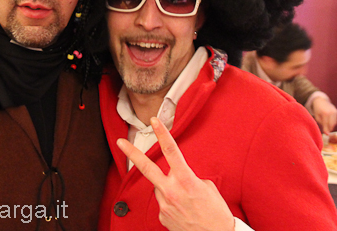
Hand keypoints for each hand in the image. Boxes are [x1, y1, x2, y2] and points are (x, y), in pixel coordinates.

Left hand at [116, 117, 235, 230]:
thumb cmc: (216, 213)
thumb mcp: (208, 188)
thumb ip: (189, 178)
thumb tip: (178, 178)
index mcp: (186, 180)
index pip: (171, 151)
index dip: (162, 134)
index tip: (155, 121)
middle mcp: (172, 191)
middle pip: (147, 168)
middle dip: (132, 153)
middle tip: (120, 141)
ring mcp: (165, 205)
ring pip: (160, 187)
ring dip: (168, 188)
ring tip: (186, 200)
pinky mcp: (162, 216)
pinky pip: (163, 202)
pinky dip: (172, 202)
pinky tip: (183, 210)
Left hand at [312, 97, 336, 133]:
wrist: (321, 100)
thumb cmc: (317, 109)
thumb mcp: (316, 116)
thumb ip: (320, 123)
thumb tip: (325, 130)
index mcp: (325, 113)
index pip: (326, 123)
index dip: (326, 129)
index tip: (326, 134)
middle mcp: (331, 112)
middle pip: (331, 124)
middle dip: (329, 129)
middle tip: (326, 132)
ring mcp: (335, 111)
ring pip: (334, 123)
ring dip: (331, 126)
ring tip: (326, 126)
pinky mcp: (336, 111)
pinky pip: (335, 120)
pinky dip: (332, 122)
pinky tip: (328, 122)